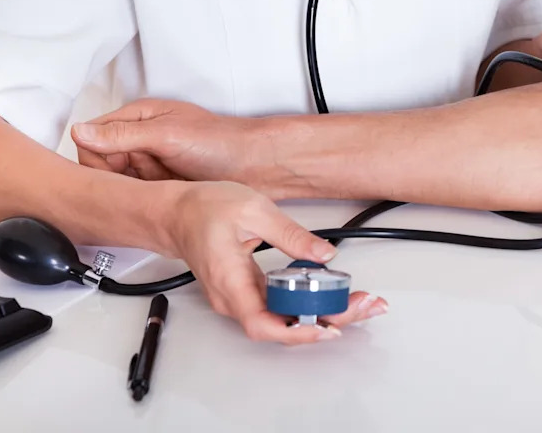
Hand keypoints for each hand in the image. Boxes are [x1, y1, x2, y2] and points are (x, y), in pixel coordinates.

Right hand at [72, 99, 264, 185]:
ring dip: (134, 189)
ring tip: (157, 191)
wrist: (258, 165)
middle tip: (139, 185)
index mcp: (138, 117)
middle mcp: (141, 138)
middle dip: (117, 177)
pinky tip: (161, 201)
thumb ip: (123, 135)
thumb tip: (81, 131)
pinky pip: (139, 193)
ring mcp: (152, 161)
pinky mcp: (162, 182)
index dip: (97, 159)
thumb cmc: (222, 142)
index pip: (92, 138)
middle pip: (102, 163)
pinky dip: (147, 198)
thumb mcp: (168, 136)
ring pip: (119, 182)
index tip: (115, 173)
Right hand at [161, 180, 387, 343]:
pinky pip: (279, 307)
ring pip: (282, 319)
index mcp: (230, 279)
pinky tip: (332, 297)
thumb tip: (324, 254)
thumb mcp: (254, 210)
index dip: (297, 332)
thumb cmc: (204, 209)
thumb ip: (291, 234)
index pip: (262, 324)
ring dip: (321, 314)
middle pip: (280, 327)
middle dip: (326, 322)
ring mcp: (239, 298)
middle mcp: (233, 298)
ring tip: (358, 303)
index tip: (328, 327)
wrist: (177, 212)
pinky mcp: (247, 292)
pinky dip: (307, 304)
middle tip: (364, 306)